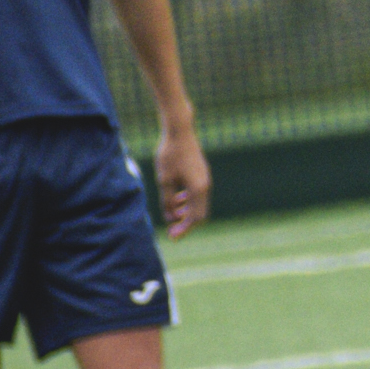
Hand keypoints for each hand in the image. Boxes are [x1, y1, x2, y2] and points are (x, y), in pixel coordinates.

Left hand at [155, 122, 210, 238]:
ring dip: (187, 212)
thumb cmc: (170, 154)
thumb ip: (167, 201)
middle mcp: (205, 186)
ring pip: (199, 205)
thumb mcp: (164, 180)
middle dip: (186, 223)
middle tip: (171, 229)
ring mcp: (205, 180)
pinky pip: (198, 195)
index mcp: (197, 189)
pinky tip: (177, 199)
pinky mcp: (202, 174)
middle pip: (199, 214)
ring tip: (172, 213)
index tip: (172, 236)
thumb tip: (170, 218)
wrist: (180, 131)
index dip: (183, 229)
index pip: (194, 218)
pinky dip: (189, 201)